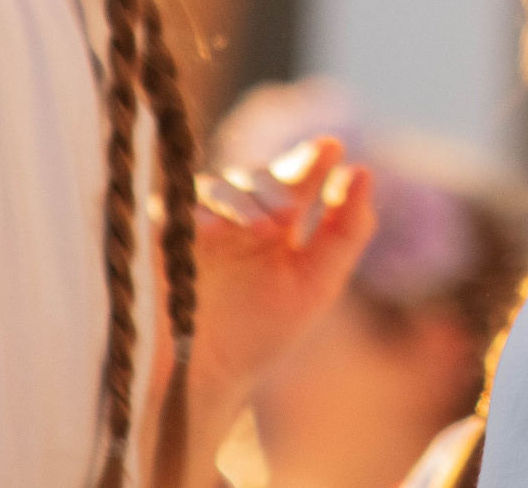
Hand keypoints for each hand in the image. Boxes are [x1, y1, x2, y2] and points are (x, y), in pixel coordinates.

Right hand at [173, 137, 376, 459]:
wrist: (205, 379)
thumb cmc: (261, 335)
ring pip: (218, 187)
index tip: (333, 147)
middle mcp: (239, 216)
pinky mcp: (164, 237)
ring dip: (242, 201)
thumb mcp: (316, 285)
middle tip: (289, 211)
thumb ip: (347, 231)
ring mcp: (200, 224)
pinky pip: (175, 210)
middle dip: (278, 186)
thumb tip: (363, 172)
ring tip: (263, 229)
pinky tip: (212, 231)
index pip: (298, 178)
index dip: (314, 158)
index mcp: (279, 223)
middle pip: (259, 177)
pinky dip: (196, 216)